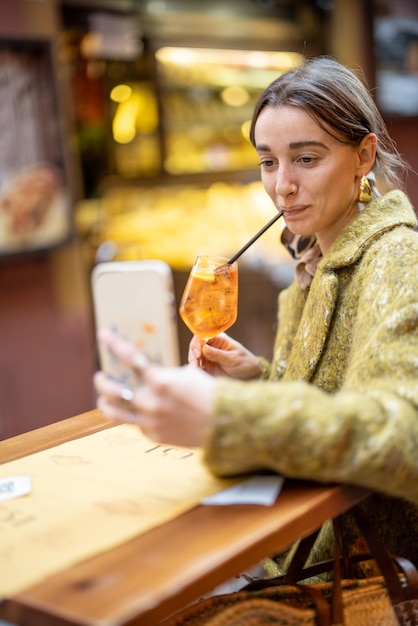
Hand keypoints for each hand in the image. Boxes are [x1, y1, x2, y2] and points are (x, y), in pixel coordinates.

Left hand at [94, 329, 215, 446]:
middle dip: (103, 381)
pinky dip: (134, 415)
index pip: (131, 357)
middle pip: (113, 390)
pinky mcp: (154, 435)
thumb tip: (152, 375)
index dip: (114, 344)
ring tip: (102, 399)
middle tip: (100, 375)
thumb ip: (164, 375)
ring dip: (106, 403)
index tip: (103, 335)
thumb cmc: (209, 392)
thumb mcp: (187, 374)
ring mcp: (150, 421)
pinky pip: (137, 424)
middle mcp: (151, 401)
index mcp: (160, 380)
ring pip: (116, 413)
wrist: (224, 422)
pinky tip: (134, 411)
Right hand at [188, 333, 262, 379]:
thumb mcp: (233, 359)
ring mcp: (207, 356)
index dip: (197, 343)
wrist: (249, 376)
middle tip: (195, 363)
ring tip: (195, 369)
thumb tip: (204, 348)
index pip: (203, 335)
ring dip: (193, 362)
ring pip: (194, 356)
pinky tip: (195, 373)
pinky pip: (197, 367)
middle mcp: (210, 345)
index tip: (198, 353)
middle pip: (195, 345)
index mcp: (218, 338)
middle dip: (193, 353)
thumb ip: (218, 354)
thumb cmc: (244, 363)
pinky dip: (195, 369)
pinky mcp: (206, 366)